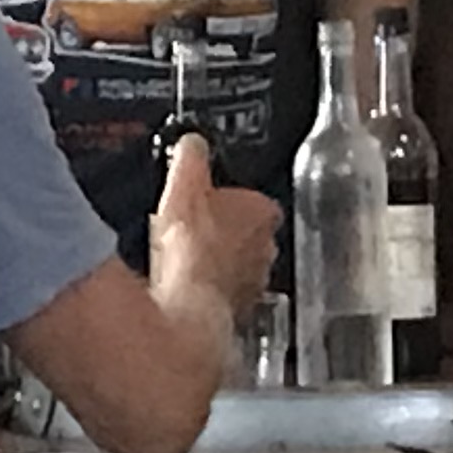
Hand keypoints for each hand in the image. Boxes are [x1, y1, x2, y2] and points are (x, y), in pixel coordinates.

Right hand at [150, 136, 277, 314]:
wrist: (186, 301)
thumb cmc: (192, 243)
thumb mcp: (185, 183)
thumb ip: (192, 156)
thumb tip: (192, 141)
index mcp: (264, 212)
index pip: (256, 199)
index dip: (231, 199)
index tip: (210, 199)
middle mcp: (268, 248)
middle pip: (249, 233)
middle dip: (225, 232)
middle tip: (195, 229)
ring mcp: (256, 282)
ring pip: (239, 265)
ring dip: (218, 263)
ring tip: (184, 259)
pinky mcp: (240, 311)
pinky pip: (225, 294)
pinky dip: (209, 290)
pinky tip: (184, 286)